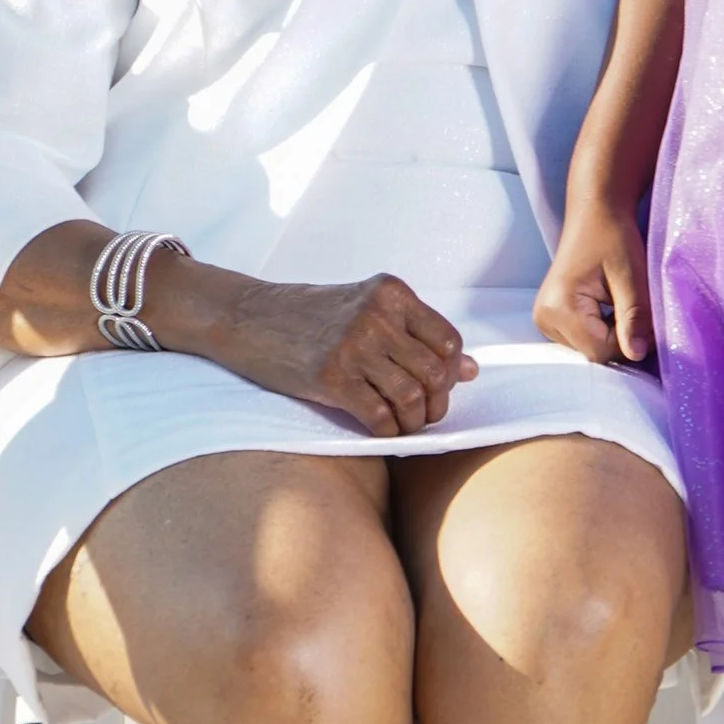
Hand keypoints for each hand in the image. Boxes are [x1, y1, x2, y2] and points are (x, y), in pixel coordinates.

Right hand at [200, 268, 477, 436]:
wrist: (249, 318)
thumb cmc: (313, 317)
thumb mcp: (368, 312)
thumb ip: (418, 336)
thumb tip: (474, 369)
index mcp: (391, 292)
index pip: (449, 341)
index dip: (451, 373)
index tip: (436, 388)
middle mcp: (376, 314)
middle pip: (435, 373)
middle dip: (436, 403)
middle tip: (422, 414)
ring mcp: (353, 345)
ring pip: (411, 397)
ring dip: (414, 421)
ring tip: (404, 423)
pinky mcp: (330, 377)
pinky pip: (379, 416)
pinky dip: (388, 432)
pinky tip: (380, 429)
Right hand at [536, 189, 653, 365]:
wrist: (596, 212)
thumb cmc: (613, 236)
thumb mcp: (630, 277)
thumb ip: (633, 318)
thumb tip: (637, 355)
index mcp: (558, 307)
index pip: (600, 350)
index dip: (629, 340)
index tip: (646, 317)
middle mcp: (544, 318)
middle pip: (593, 351)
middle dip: (621, 336)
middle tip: (635, 305)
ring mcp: (545, 320)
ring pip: (589, 347)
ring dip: (612, 332)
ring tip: (620, 301)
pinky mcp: (552, 318)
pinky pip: (584, 338)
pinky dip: (602, 328)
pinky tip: (609, 304)